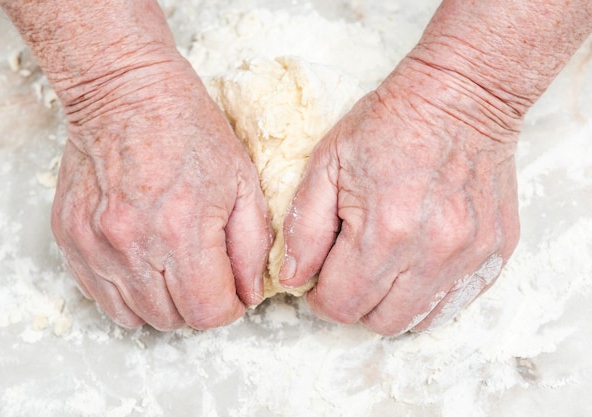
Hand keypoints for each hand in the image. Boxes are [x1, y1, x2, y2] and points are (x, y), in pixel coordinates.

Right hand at [51, 55, 271, 330]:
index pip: (208, 313)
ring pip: (134, 316)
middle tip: (205, 273)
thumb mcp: (243, 182)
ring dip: (162, 302)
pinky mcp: (70, 239)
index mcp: (182, 231)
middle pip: (172, 320)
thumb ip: (253, 247)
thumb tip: (249, 294)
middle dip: (198, 304)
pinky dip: (126, 292)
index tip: (231, 291)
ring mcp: (95, 245)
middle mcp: (133, 246)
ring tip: (173, 267)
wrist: (125, 93)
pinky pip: (99, 296)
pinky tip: (141, 262)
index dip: (228, 307)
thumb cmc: (188, 130)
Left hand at [279, 58, 520, 334]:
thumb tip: (294, 279)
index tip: (321, 277)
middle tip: (350, 271)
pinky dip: (429, 295)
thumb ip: (304, 229)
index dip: (321, 297)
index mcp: (385, 230)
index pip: (341, 305)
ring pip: (419, 321)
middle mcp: (433, 252)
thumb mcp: (326, 163)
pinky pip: (456, 303)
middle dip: (355, 303)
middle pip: (380, 322)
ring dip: (392, 303)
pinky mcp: (495, 254)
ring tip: (384, 266)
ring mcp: (470, 256)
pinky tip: (417, 263)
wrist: (461, 96)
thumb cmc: (388, 124)